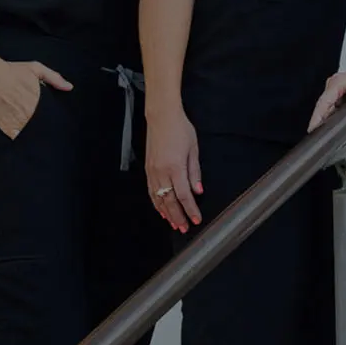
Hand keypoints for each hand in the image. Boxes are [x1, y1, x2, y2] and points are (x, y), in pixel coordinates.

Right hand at [0, 54, 70, 139]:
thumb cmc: (12, 71)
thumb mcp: (36, 69)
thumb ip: (54, 78)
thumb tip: (69, 87)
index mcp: (37, 102)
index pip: (50, 118)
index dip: (53, 121)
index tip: (53, 121)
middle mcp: (27, 113)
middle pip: (40, 126)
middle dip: (41, 126)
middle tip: (42, 126)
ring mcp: (15, 120)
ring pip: (28, 132)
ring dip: (29, 131)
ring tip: (29, 128)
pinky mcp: (4, 124)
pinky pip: (14, 135)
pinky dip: (17, 134)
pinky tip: (18, 130)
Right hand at [144, 106, 202, 232]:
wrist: (161, 116)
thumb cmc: (180, 129)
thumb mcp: (194, 149)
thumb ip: (195, 172)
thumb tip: (198, 191)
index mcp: (175, 167)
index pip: (183, 195)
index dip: (190, 209)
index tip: (196, 219)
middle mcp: (161, 171)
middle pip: (169, 201)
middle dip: (178, 216)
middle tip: (184, 228)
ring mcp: (152, 171)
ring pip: (158, 198)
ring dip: (167, 213)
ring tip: (174, 224)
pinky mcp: (148, 169)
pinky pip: (151, 191)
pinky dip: (156, 203)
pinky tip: (161, 210)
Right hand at [311, 69, 345, 134]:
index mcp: (337, 82)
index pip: (323, 103)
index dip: (317, 118)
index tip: (313, 130)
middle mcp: (334, 88)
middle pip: (323, 109)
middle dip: (323, 124)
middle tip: (323, 139)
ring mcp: (337, 94)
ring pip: (329, 112)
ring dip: (331, 124)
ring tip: (333, 138)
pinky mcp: (342, 100)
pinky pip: (337, 113)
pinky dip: (338, 122)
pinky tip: (342, 133)